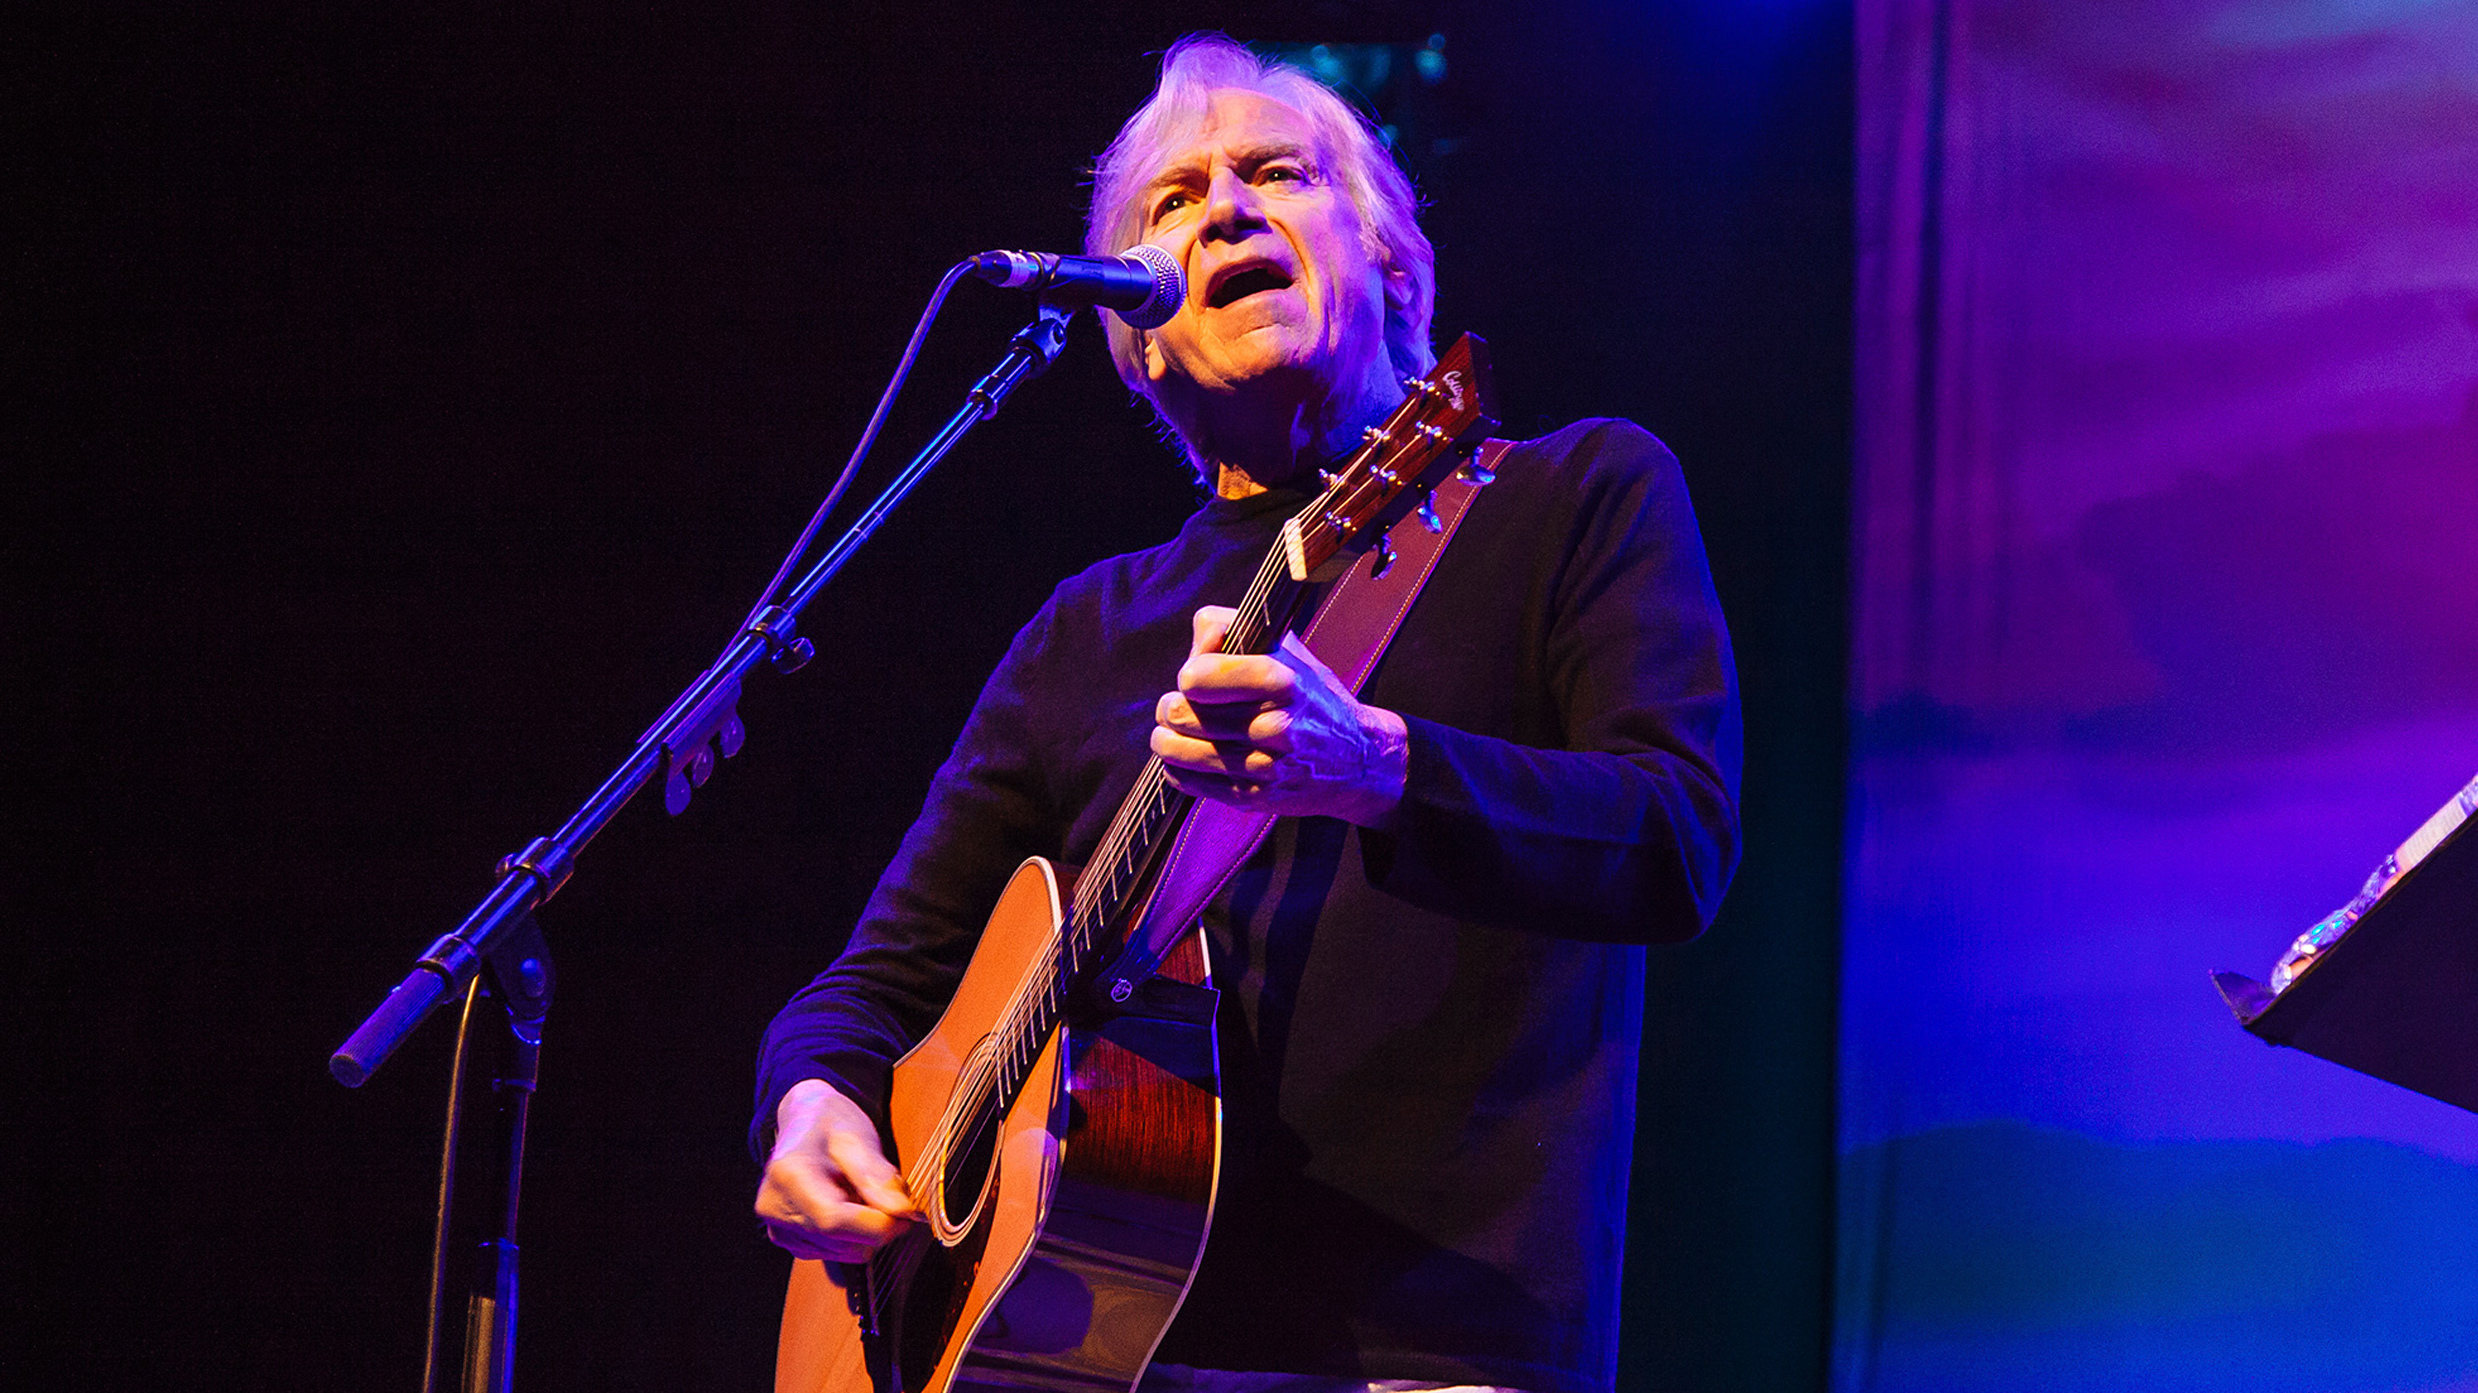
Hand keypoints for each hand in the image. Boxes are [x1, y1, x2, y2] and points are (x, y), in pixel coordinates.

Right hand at [755, 1078, 921, 1262]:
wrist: (805, 1122)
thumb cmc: (831, 1124)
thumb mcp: (858, 1136)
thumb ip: (878, 1174)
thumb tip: (901, 1210)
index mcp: (788, 1174)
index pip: (833, 1221)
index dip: (876, 1225)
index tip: (905, 1214)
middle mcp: (774, 1206)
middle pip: (840, 1240)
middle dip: (876, 1225)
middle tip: (886, 1194)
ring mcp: (778, 1227)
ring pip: (842, 1251)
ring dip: (864, 1230)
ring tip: (861, 1193)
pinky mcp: (787, 1239)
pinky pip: (835, 1253)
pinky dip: (852, 1236)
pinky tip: (848, 1205)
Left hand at [1151, 605, 1407, 827]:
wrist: (1358, 759)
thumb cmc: (1311, 697)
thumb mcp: (1286, 649)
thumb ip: (1232, 629)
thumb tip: (1193, 649)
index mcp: (1280, 680)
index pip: (1194, 678)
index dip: (1190, 675)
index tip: (1198, 678)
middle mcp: (1273, 725)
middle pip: (1179, 714)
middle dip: (1172, 706)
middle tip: (1179, 705)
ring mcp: (1263, 766)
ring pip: (1176, 751)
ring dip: (1167, 738)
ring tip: (1175, 730)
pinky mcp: (1253, 797)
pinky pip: (1186, 781)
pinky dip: (1179, 768)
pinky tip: (1189, 758)